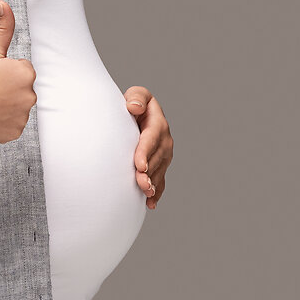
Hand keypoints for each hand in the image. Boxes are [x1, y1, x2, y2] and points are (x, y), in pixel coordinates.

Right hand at [0, 0, 37, 143]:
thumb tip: (3, 3)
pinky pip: (11, 126)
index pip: (21, 71)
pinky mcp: (14, 132)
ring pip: (16, 108)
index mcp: (26, 73)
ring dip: (5, 107)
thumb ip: (4, 27)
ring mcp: (22, 116)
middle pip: (21, 90)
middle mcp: (30, 95)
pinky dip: (1, 123)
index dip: (4, 74)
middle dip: (7, 90)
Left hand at [124, 87, 172, 209]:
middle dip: (149, 171)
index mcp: (158, 122)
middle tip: (140, 183)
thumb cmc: (134, 103)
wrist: (138, 113)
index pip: (151, 137)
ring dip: (153, 183)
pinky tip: (150, 204)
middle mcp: (165, 140)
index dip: (145, 151)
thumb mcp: (136, 95)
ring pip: (159, 170)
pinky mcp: (160, 164)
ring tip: (145, 193)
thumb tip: (134, 107)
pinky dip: (157, 192)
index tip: (139, 165)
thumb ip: (136, 97)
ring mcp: (164, 154)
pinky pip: (161, 179)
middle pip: (157, 158)